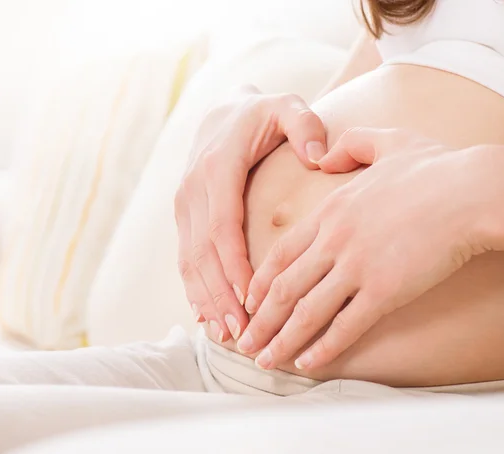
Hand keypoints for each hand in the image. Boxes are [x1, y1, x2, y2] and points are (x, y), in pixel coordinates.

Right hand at [174, 86, 327, 341]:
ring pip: (190, 259)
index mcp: (217, 167)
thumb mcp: (287, 106)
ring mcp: (184, 203)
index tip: (253, 300)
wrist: (221, 110)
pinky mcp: (184, 215)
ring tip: (226, 333)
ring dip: (206, 298)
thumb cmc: (261, 114)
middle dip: (221, 295)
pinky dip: (195, 287)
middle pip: (203, 252)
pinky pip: (185, 256)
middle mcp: (193, 188)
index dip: (234, 266)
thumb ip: (305, 126)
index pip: (223, 226)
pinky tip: (206, 314)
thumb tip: (319, 158)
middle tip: (243, 332)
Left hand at [238, 127, 493, 368]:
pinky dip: (323, 347)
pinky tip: (308, 364)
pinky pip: (346, 326)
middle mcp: (335, 240)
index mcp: (332, 210)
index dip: (261, 281)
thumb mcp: (386, 142)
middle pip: (284, 287)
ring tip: (265, 361)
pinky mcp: (384, 291)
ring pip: (307, 311)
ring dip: (282, 340)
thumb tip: (323, 155)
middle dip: (260, 320)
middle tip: (244, 342)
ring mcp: (357, 266)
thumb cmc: (437, 168)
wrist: (473, 192)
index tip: (248, 302)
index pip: (282, 252)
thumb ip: (350, 145)